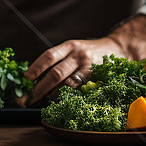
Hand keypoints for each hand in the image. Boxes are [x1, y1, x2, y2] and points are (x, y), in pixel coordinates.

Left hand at [23, 15, 145, 104]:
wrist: (118, 49)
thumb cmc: (89, 51)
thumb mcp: (74, 48)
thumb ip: (59, 58)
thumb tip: (35, 76)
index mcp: (70, 45)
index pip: (49, 56)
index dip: (36, 67)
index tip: (26, 78)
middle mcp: (79, 56)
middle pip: (56, 73)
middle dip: (41, 87)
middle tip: (32, 96)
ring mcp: (89, 69)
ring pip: (67, 85)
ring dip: (54, 94)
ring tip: (46, 97)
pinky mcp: (97, 80)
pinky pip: (79, 92)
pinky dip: (68, 97)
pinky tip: (62, 99)